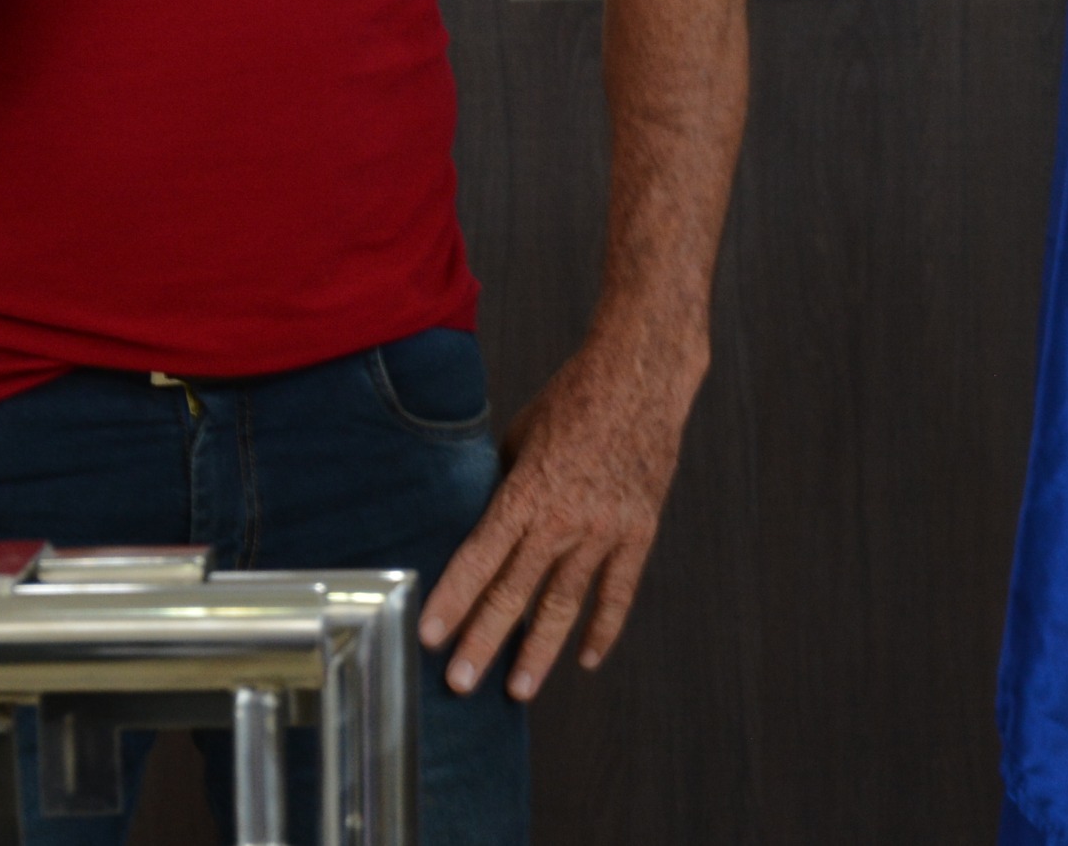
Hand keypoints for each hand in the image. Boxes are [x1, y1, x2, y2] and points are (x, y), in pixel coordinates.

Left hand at [418, 323, 706, 701]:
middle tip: (461, 683)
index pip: (479, 558)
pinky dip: (602, 627)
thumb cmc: (570, 400)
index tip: (429, 636)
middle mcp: (562, 518)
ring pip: (565, 603)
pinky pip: (618, 590)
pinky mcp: (637, 531)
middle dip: (484, 641)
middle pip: (515, 592)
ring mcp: (604, 529)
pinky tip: (585, 658)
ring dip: (539, 649)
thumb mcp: (519, 437)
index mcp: (525, 491)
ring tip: (518, 689)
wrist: (639, 377)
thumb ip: (502, 487)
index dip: (452, 600)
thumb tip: (481, 524)